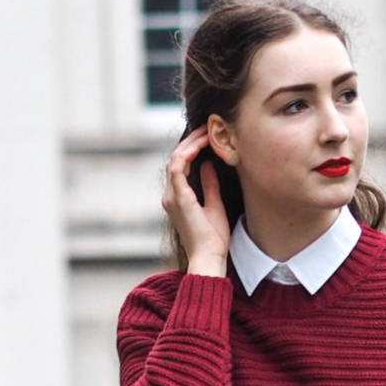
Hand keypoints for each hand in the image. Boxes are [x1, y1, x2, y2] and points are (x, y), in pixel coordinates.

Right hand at [163, 126, 229, 273]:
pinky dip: (188, 153)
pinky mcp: (179, 198)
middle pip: (175, 158)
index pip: (180, 165)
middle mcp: (170, 196)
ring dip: (191, 142)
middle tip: (208, 127)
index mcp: (177, 198)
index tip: (209, 136)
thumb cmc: (213, 238)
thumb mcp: (214, 205)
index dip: (192, 147)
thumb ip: (209, 184)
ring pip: (175, 158)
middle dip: (192, 140)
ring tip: (207, 131)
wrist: (209, 257)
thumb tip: (208, 164)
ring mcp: (172, 197)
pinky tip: (202, 144)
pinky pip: (178, 167)